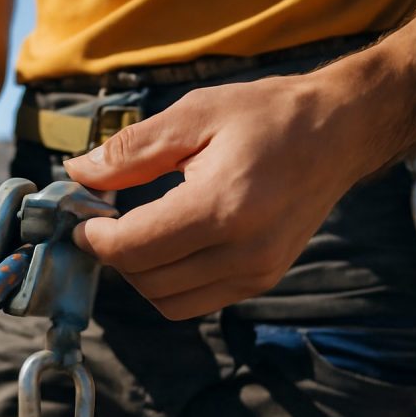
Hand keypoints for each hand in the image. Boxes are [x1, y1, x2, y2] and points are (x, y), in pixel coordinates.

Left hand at [64, 72, 386, 320]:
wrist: (338, 132)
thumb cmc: (266, 115)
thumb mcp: (193, 115)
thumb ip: (130, 151)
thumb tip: (77, 173)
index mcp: (222, 206)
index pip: (134, 248)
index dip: (95, 238)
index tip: (83, 218)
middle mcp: (243, 250)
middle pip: (146, 279)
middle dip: (114, 254)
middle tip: (104, 221)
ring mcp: (257, 272)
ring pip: (168, 301)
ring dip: (140, 273)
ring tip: (135, 233)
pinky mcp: (263, 280)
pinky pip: (196, 301)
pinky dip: (169, 282)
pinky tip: (168, 244)